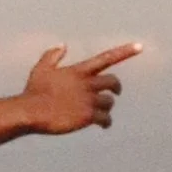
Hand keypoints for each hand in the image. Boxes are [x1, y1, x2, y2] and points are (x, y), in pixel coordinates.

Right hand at [18, 41, 139, 133]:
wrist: (31, 112)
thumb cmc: (34, 92)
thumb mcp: (41, 69)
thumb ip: (52, 56)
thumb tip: (62, 45)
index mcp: (79, 71)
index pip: (106, 58)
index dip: (125, 51)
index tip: (139, 46)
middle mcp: (87, 84)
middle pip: (113, 82)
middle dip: (116, 88)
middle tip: (115, 93)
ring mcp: (89, 100)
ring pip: (109, 102)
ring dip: (107, 107)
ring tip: (101, 114)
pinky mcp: (88, 116)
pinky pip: (106, 119)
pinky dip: (106, 122)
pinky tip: (103, 126)